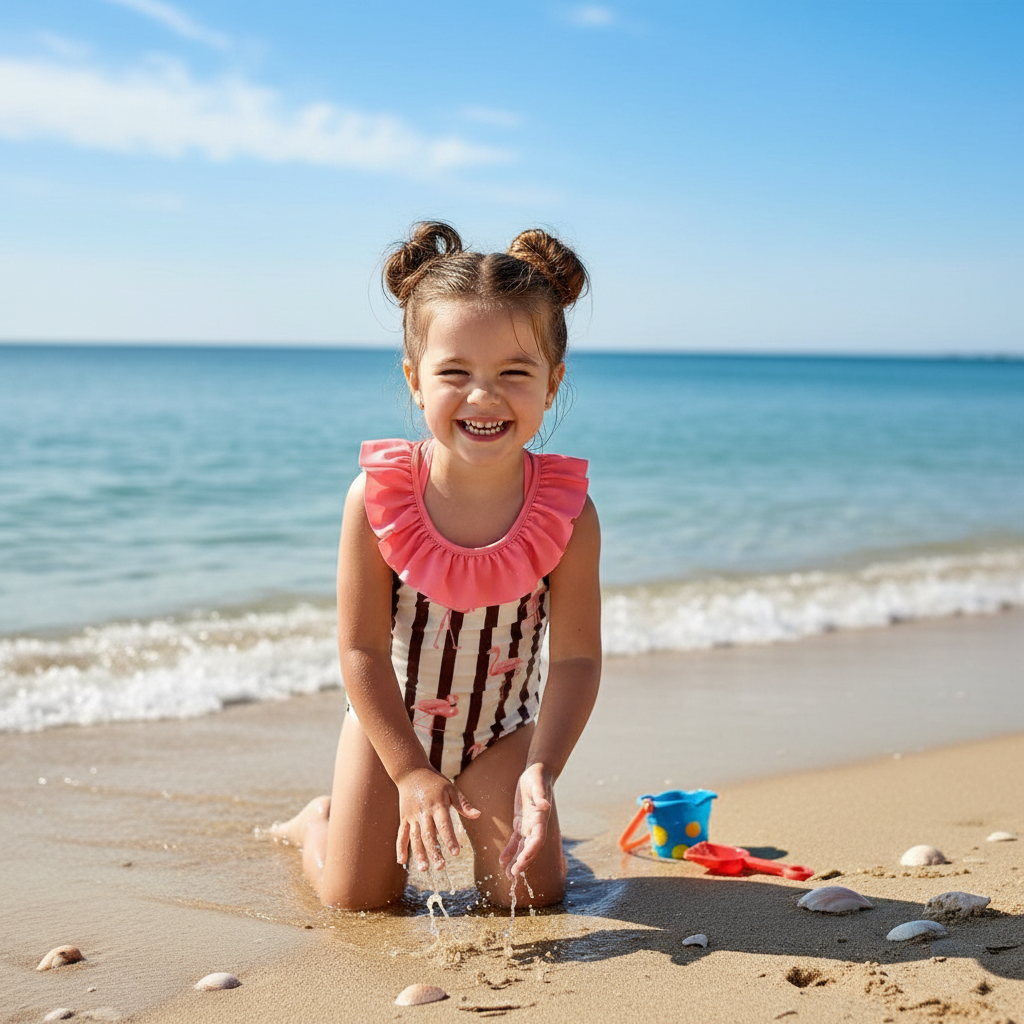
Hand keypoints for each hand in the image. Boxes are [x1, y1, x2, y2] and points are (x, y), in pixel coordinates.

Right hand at [395, 767, 479, 871]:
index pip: (444, 824)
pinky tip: (402, 861)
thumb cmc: (435, 781)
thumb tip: (478, 815)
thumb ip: (463, 804)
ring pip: (415, 837)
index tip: (455, 853)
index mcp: (437, 805)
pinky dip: (400, 847)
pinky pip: (401, 834)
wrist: (411, 771)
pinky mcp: (404, 818)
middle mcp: (424, 812)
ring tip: (424, 869)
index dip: (449, 838)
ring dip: (418, 853)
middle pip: (429, 835)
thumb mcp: (451, 788)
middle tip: (440, 867)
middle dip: (434, 851)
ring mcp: (412, 816)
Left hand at [498, 763, 552, 878]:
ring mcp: (528, 825)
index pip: (537, 840)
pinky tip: (502, 861)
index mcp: (541, 819)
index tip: (521, 863)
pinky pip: (515, 840)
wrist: (537, 772)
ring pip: (522, 848)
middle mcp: (536, 825)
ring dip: (516, 861)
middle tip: (513, 876)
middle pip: (530, 849)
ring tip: (508, 875)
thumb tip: (545, 805)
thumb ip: (541, 795)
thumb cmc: (538, 777)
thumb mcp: (538, 784)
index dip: (530, 853)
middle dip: (523, 863)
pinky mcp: (521, 822)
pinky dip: (509, 851)